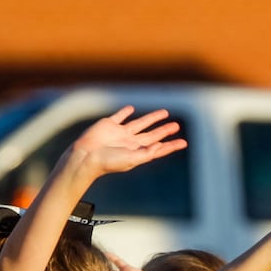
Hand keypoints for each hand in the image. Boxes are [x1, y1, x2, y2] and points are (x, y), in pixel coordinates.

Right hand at [70, 106, 186, 178]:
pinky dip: (125, 112)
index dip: (171, 145)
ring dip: (152, 118)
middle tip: (176, 126)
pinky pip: (119, 116)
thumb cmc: (109, 162)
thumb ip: (146, 153)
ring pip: (140, 123)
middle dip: (164, 130)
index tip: (184, 142)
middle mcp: (131, 142)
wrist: (86, 156)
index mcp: (138, 152)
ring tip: (165, 113)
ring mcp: (120, 133)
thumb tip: (160, 146)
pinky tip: (131, 108)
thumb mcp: (131, 159)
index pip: (158, 148)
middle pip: (152, 134)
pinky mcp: (109, 125)